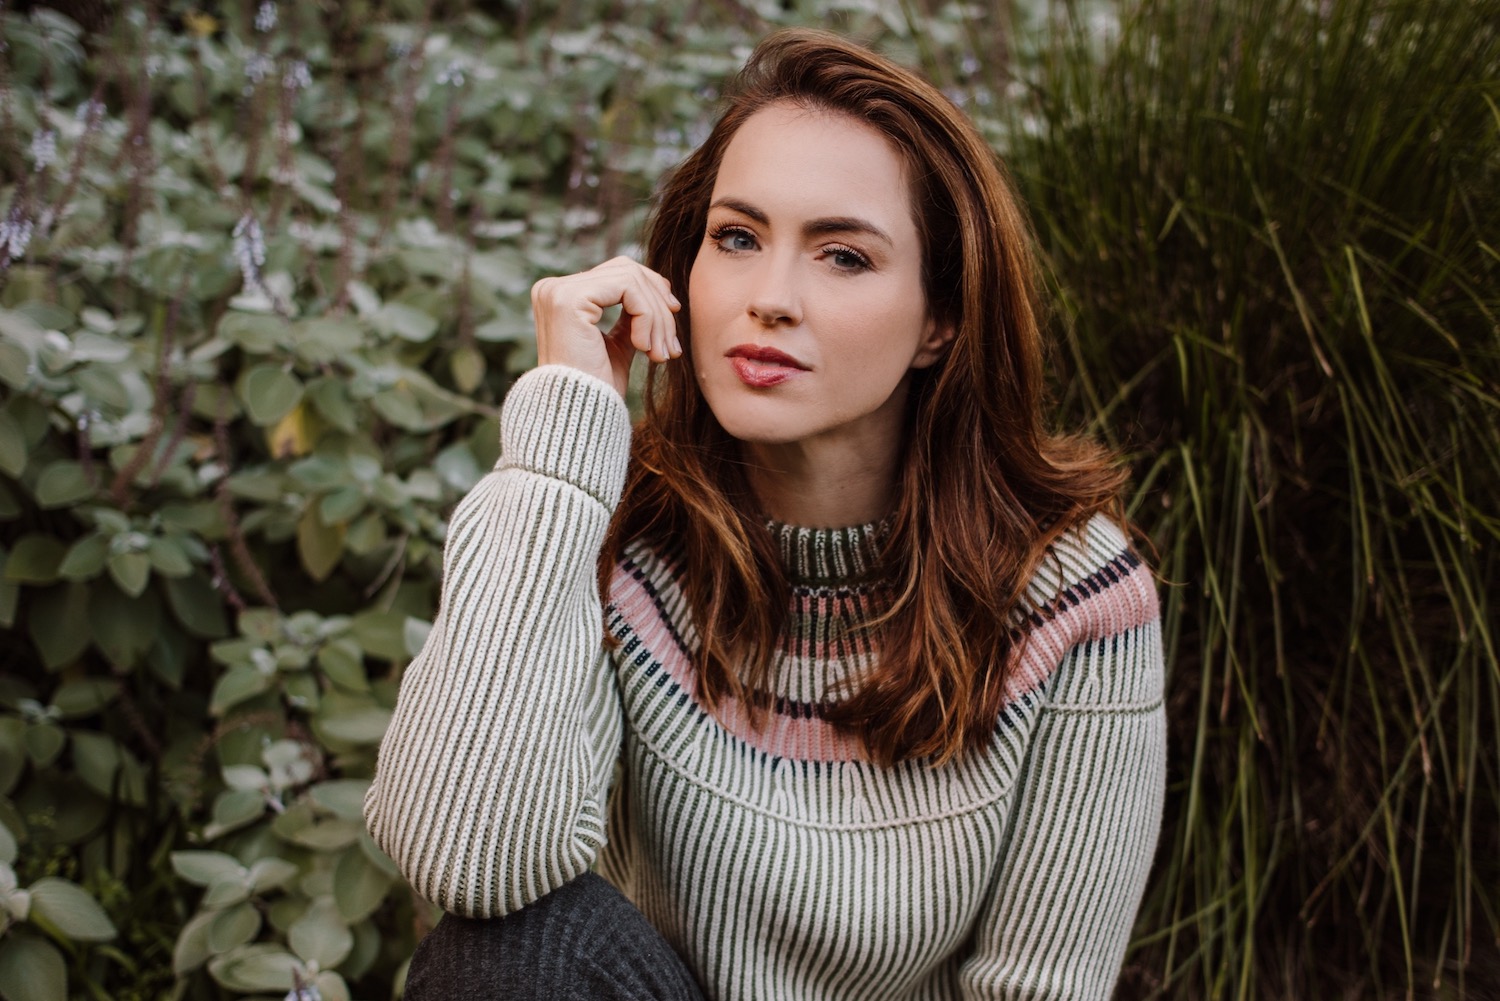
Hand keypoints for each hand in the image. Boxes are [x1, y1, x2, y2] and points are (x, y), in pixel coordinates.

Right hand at [531, 256, 681, 398]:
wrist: (580, 416)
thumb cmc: (598, 388)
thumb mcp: (618, 344)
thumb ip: (630, 316)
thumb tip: (660, 290)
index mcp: (561, 296)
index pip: (618, 273)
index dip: (652, 293)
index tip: (671, 326)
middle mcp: (553, 288)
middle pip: (627, 270)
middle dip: (658, 306)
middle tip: (670, 347)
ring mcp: (558, 291)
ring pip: (631, 278)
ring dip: (657, 317)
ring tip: (660, 354)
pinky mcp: (569, 299)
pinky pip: (627, 289)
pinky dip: (647, 317)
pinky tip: (644, 348)